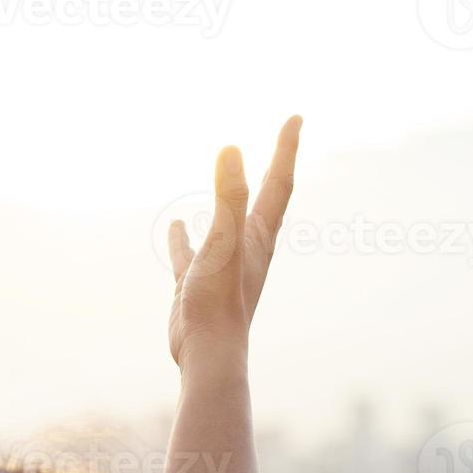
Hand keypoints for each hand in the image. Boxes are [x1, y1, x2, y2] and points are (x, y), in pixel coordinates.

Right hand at [167, 116, 301, 371]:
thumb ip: (229, 196)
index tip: (295, 118)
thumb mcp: (224, 241)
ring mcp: (223, 266)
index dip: (286, 149)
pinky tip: (176, 225)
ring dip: (230, 198)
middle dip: (273, 168)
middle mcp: (247, 248)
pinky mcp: (199, 284)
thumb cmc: (220, 301)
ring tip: (226, 176)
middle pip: (264, 199)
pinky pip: (192, 252)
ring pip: (229, 223)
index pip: (278, 183)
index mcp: (259, 236)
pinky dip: (186, 236)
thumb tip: (231, 148)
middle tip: (282, 141)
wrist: (207, 355)